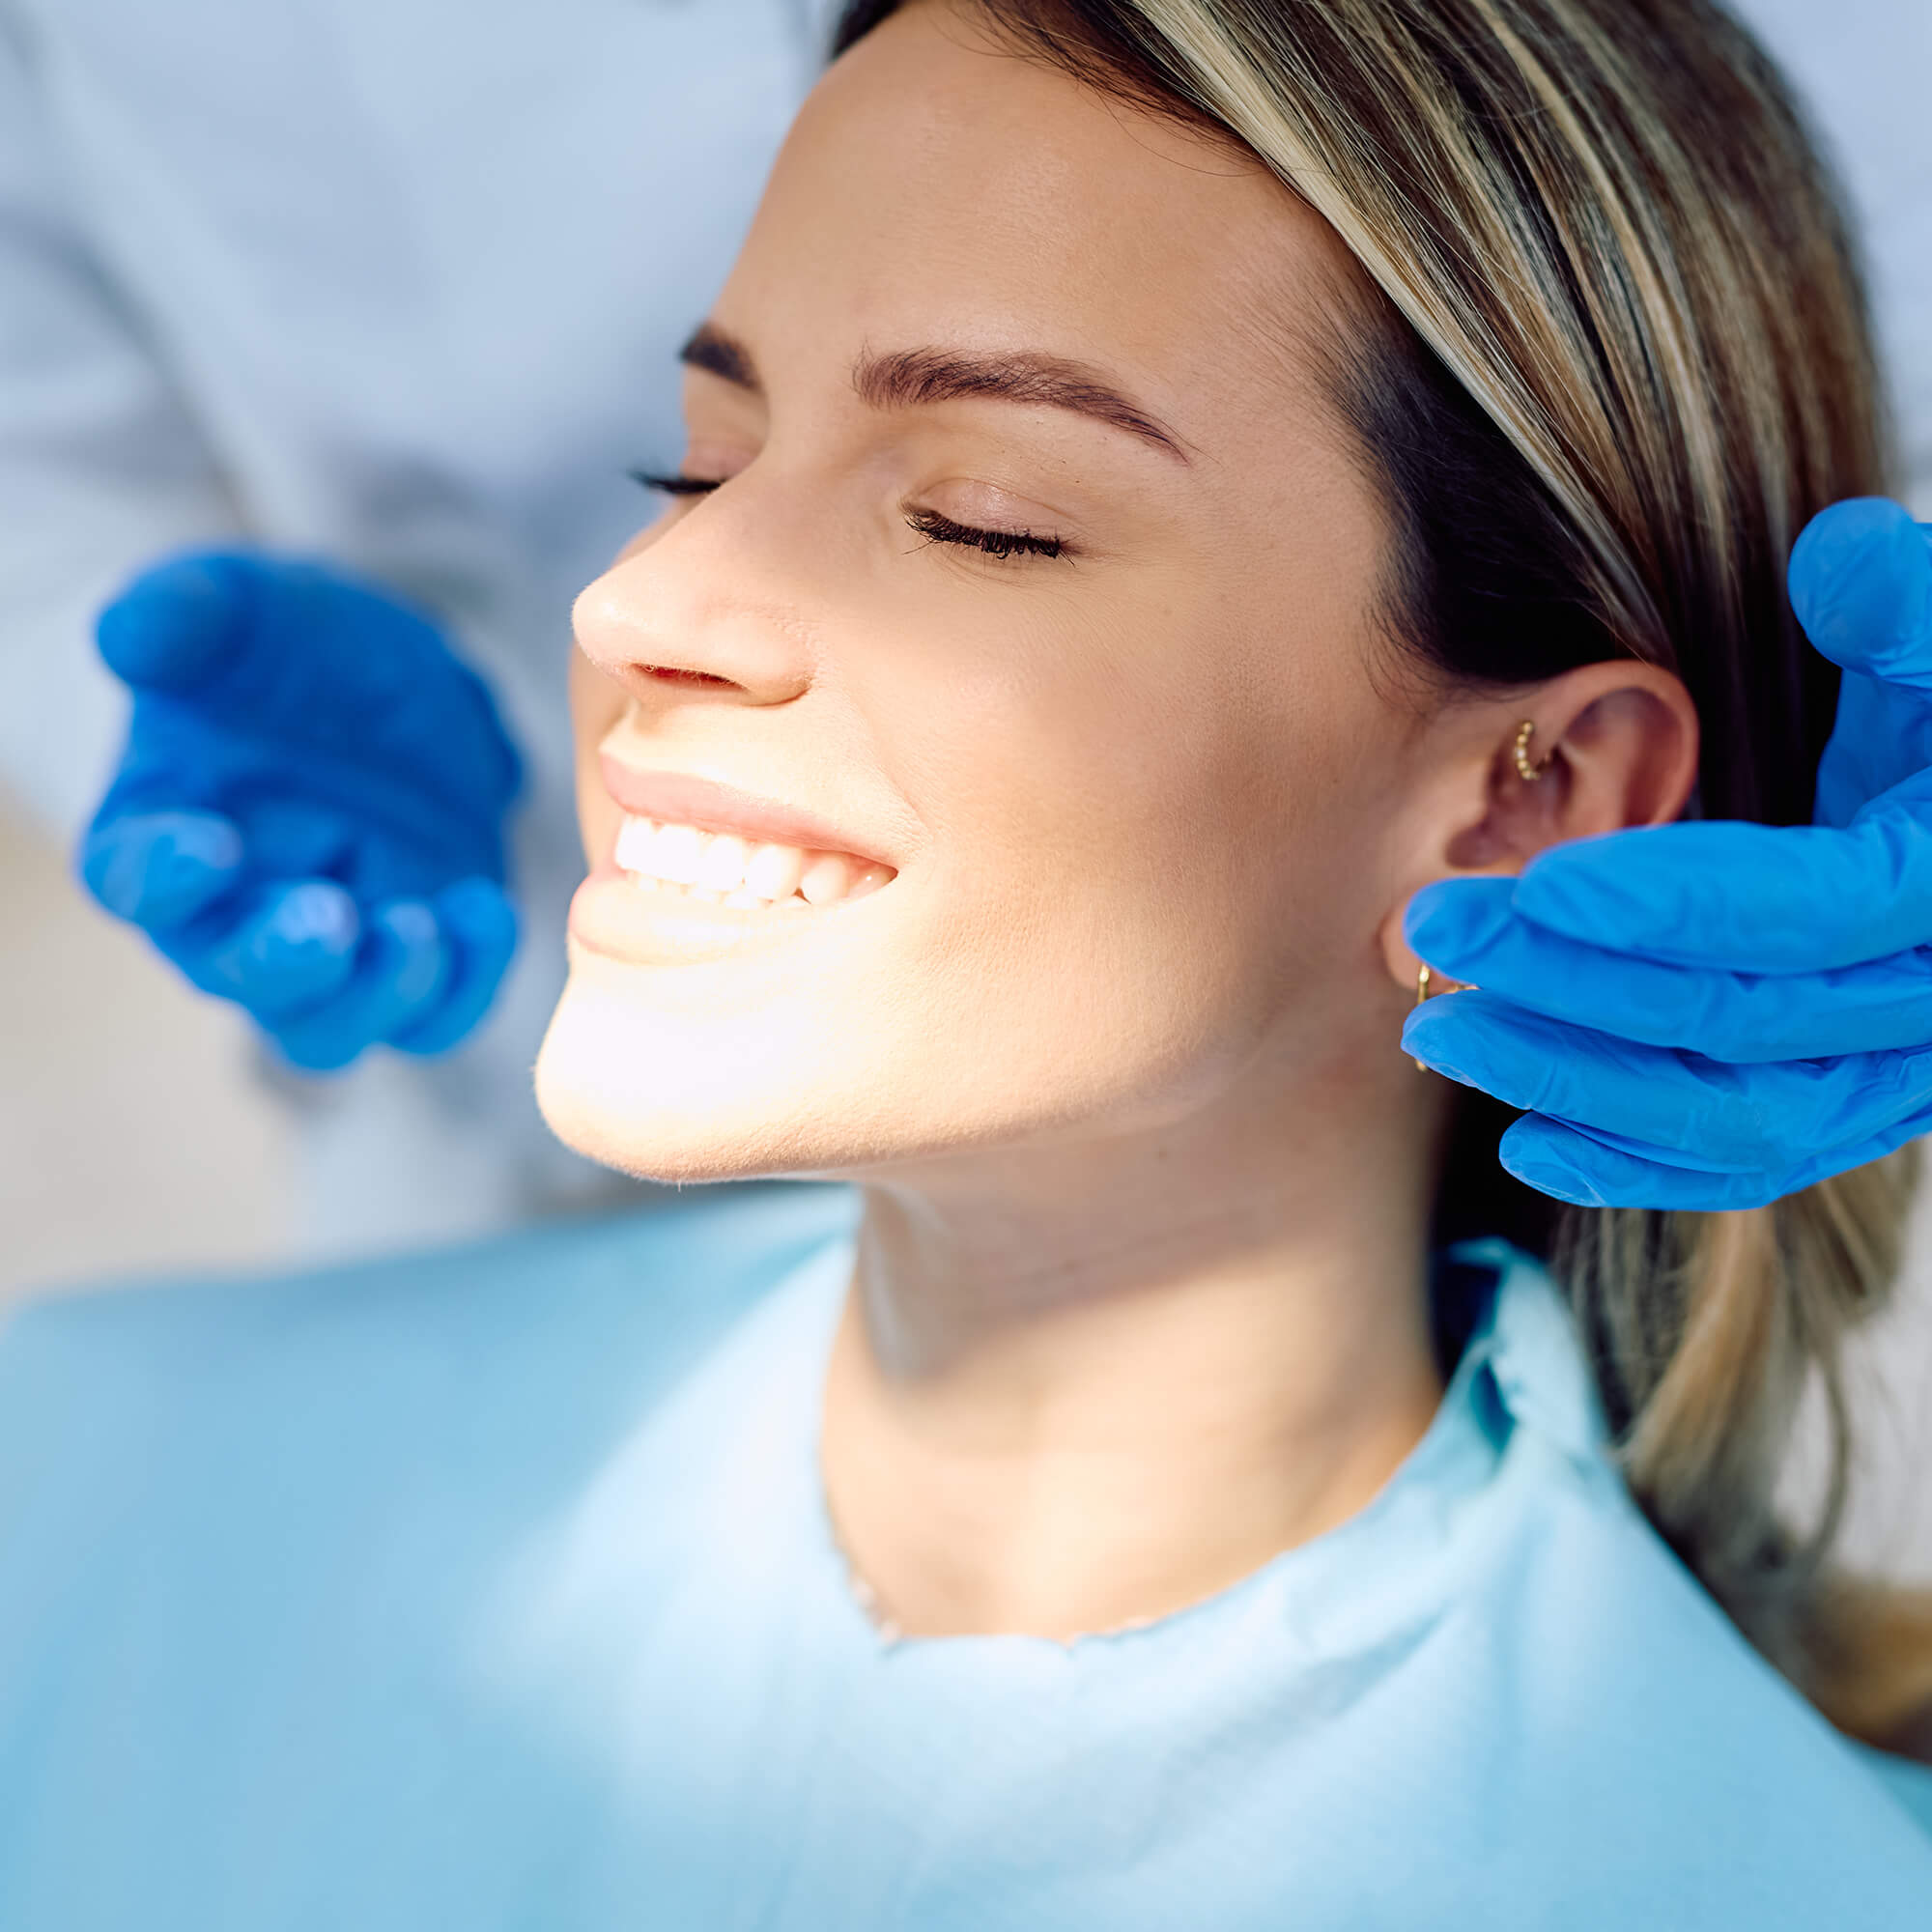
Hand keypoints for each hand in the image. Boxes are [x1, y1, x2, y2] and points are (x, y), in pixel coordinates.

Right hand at [79, 551, 522, 1070]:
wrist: (372, 675)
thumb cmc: (274, 644)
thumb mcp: (227, 605)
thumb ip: (177, 619)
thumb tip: (127, 638)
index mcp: (158, 836)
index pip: (135, 882)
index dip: (167, 876)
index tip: (213, 843)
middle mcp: (233, 915)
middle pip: (239, 980)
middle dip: (285, 963)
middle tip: (333, 919)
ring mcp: (331, 946)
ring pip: (332, 1027)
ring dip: (377, 996)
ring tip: (420, 927)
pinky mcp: (419, 952)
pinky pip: (436, 1011)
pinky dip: (465, 982)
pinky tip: (488, 911)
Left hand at [1402, 497, 1931, 1210]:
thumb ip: (1903, 608)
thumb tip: (1833, 555)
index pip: (1809, 911)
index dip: (1672, 904)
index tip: (1538, 886)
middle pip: (1736, 1017)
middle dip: (1569, 979)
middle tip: (1433, 927)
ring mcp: (1896, 1074)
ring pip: (1730, 1112)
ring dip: (1573, 1079)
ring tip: (1435, 1031)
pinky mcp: (1849, 1109)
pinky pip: (1744, 1161)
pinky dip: (1635, 1162)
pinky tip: (1523, 1136)